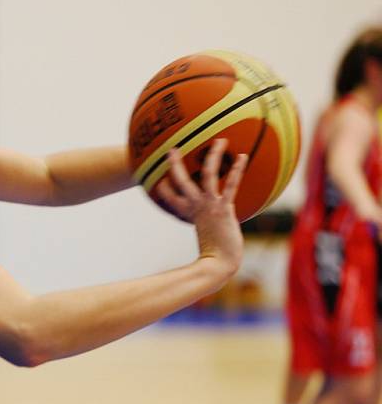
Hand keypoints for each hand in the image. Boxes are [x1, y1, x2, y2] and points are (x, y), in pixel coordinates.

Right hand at [156, 139, 247, 276]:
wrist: (219, 262)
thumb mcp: (208, 238)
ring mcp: (209, 205)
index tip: (161, 180)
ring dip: (213, 156)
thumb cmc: (215, 256)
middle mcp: (196, 206)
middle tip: (172, 150)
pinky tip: (243, 157)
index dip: (165, 189)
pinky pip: (230, 184)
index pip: (171, 198)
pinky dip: (236, 170)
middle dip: (175, 165)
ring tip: (220, 141)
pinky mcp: (224, 207)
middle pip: (181, 181)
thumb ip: (210, 230)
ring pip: (207, 174)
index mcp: (189, 213)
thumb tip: (213, 231)